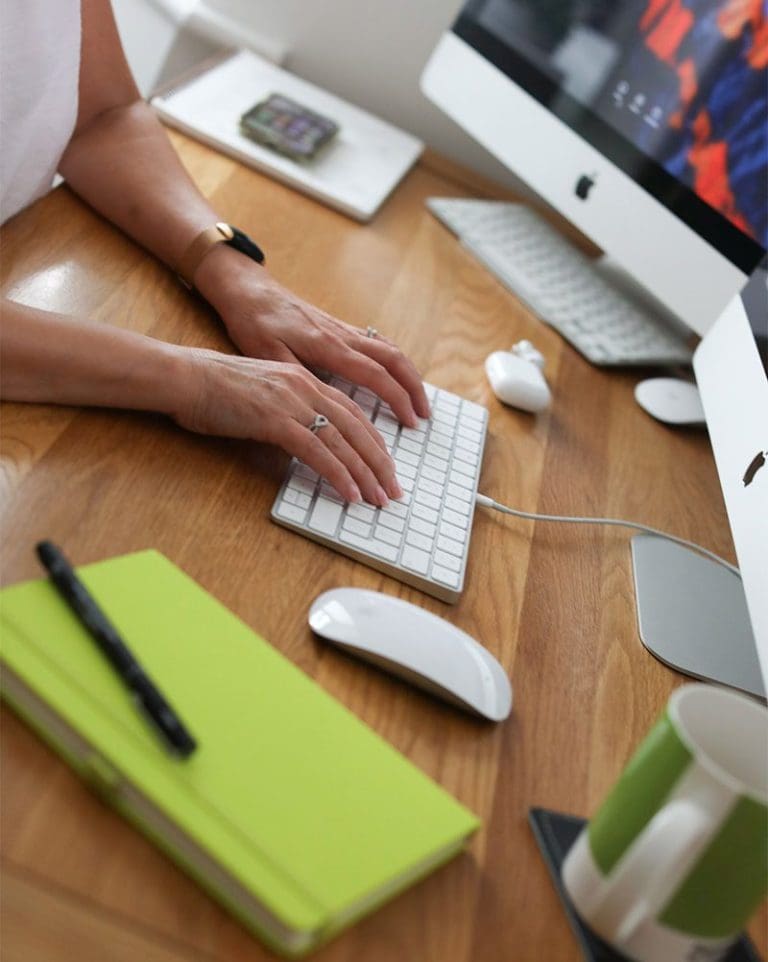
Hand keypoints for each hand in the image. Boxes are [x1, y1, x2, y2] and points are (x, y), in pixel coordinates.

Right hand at [173, 348, 402, 505]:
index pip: (351, 412)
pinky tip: (351, 493)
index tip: (384, 463)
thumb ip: (286, 410)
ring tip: (379, 497)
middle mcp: (305, 388)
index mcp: (303, 380)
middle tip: (393, 489)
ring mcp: (292, 403)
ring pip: (343, 442)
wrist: (185, 377)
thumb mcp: (261, 393)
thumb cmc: (213, 389)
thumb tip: (300, 438)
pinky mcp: (276, 421)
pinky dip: (339, 475)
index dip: (372, 440)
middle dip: (379, 462)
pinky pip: (318, 453)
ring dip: (366, 473)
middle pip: (356, 428)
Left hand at [194, 247, 430, 426]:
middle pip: (394, 359)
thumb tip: (321, 404)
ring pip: (390, 349)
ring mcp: (343, 330)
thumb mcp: (266, 354)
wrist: (249, 290)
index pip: (375, 374)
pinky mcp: (339, 328)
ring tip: (417, 400)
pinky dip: (394, 362)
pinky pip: (377, 344)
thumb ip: (296, 377)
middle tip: (424, 415)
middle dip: (414, 387)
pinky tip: (395, 376)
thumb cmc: (253, 322)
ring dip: (408, 374)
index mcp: (327, 345)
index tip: (410, 421)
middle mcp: (342, 335)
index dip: (396, 398)